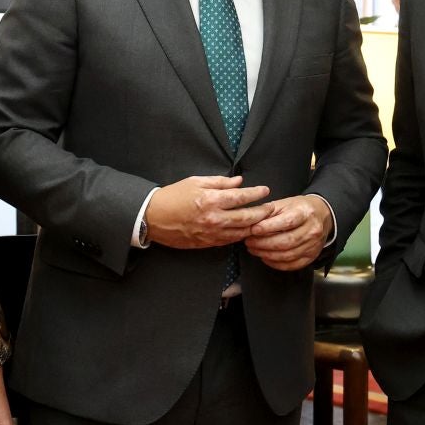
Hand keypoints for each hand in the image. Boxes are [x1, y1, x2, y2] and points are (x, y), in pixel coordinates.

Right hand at [144, 175, 273, 248]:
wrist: (153, 217)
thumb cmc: (173, 196)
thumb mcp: (196, 182)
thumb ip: (220, 182)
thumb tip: (239, 182)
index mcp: (211, 200)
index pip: (241, 197)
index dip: (256, 193)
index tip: (265, 191)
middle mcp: (213, 218)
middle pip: (247, 218)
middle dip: (263, 212)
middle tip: (271, 207)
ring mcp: (211, 233)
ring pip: (241, 232)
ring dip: (255, 226)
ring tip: (264, 220)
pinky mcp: (207, 243)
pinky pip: (230, 241)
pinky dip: (241, 235)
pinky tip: (247, 230)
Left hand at [244, 195, 333, 271]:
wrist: (321, 215)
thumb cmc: (299, 209)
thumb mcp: (284, 203)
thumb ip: (268, 212)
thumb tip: (250, 222)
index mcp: (305, 213)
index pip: (286, 222)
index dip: (268, 228)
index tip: (253, 230)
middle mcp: (312, 230)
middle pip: (286, 241)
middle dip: (264, 243)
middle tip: (249, 242)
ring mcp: (313, 245)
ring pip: (288, 255)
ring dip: (267, 254)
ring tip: (254, 250)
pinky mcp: (311, 256)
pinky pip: (292, 265)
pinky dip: (276, 264)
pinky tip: (266, 258)